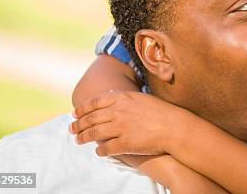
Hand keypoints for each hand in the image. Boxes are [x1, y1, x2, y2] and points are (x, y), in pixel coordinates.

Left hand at [69, 91, 189, 156]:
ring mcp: (121, 127)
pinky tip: (98, 151)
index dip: (82, 108)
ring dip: (83, 137)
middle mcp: (118, 111)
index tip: (75, 113)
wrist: (175, 127)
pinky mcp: (125, 143)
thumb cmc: (161, 111)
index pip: (94, 102)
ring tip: (78, 140)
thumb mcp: (141, 97)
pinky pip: (106, 148)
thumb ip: (124, 98)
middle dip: (78, 124)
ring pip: (94, 133)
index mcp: (122, 98)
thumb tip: (111, 95)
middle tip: (71, 129)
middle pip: (91, 118)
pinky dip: (99, 150)